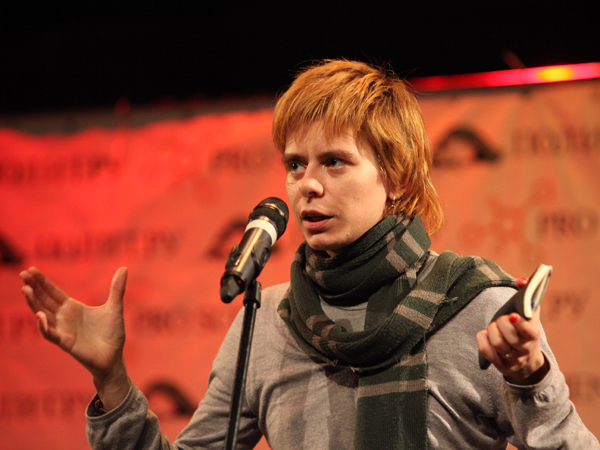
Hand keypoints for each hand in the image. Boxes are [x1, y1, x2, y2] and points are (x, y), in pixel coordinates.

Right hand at [20, 266, 130, 409]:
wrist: (114, 357)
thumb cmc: (112, 333)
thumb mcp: (115, 307)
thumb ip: (117, 288)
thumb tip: (124, 267)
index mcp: (73, 308)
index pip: (53, 292)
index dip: (42, 282)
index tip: (30, 269)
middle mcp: (64, 318)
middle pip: (44, 300)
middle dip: (33, 287)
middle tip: (23, 273)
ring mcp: (63, 330)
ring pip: (43, 315)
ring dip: (34, 303)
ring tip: (26, 289)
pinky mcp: (66, 343)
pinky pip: (51, 334)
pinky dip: (44, 326)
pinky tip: (40, 315)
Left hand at [476, 277, 548, 384]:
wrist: (527, 361)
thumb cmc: (526, 330)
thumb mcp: (531, 314)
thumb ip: (528, 295)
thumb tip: (521, 280)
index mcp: (533, 335)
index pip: (529, 332)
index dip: (520, 324)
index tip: (511, 315)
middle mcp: (524, 349)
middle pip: (510, 338)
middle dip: (501, 325)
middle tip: (500, 319)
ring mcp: (513, 359)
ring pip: (498, 344)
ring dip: (491, 331)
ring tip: (493, 327)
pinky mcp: (501, 366)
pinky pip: (487, 351)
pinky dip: (482, 340)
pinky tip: (485, 335)